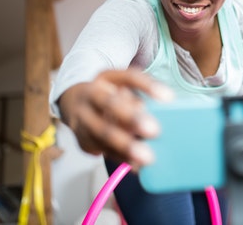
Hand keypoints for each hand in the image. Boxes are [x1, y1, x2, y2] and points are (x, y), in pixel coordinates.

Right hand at [58, 68, 173, 170]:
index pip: (129, 77)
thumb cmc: (110, 96)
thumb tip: (160, 116)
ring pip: (101, 132)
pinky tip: (136, 165)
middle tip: (155, 130)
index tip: (169, 98)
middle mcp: (90, 95)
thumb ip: (139, 99)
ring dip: (125, 146)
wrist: (74, 104)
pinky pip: (102, 150)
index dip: (148, 86)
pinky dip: (120, 158)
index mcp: (107, 78)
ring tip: (147, 158)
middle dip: (132, 118)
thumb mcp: (123, 89)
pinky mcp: (82, 140)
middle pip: (109, 104)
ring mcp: (82, 118)